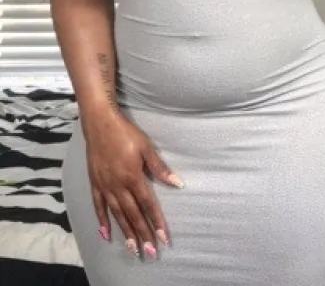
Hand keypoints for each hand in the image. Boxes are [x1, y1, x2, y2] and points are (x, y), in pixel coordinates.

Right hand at [82, 110, 182, 257]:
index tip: (163, 237)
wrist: (100, 124)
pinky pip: (98, 207)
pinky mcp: (94, 184)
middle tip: (151, 252)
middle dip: (143, 234)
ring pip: (117, 215)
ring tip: (133, 249)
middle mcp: (118, 186)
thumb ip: (160, 167)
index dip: (156, 222)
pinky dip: (102, 221)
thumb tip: (177, 183)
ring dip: (126, 233)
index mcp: (133, 177)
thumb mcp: (146, 147)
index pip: (148, 204)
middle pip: (133, 215)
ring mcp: (105, 186)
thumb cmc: (126, 133)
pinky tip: (106, 234)